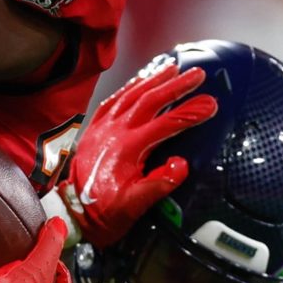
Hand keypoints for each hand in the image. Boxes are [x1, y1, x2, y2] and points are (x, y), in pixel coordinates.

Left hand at [59, 62, 214, 246]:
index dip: (190, 113)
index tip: (210, 104)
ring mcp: (103, 127)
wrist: (72, 213)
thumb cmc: (104, 211)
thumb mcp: (134, 206)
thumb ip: (158, 185)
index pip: (166, 124)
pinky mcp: (94, 129)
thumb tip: (181, 164)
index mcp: (128, 148)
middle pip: (150, 99)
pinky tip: (140, 80)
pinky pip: (113, 101)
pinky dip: (129, 87)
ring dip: (154, 79)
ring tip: (173, 68)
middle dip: (176, 85)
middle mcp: (115, 131)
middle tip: (197, 74)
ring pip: (131, 94)